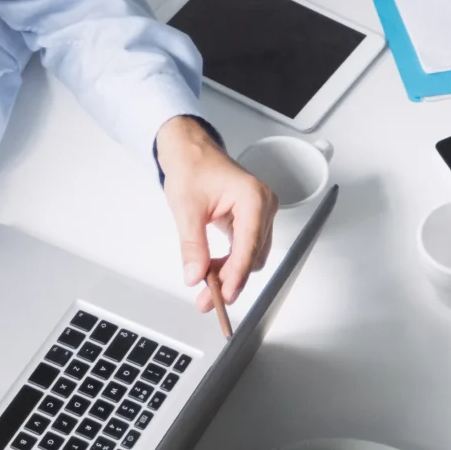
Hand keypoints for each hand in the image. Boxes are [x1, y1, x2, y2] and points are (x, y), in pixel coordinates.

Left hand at [157, 116, 275, 316]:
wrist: (190, 150)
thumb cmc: (192, 167)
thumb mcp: (186, 208)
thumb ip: (193, 245)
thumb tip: (195, 275)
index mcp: (252, 197)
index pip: (248, 246)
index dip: (236, 275)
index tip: (224, 295)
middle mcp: (264, 204)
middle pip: (253, 255)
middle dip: (231, 279)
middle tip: (207, 299)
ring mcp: (261, 212)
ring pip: (251, 256)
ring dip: (230, 273)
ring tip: (206, 287)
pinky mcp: (253, 219)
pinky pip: (246, 248)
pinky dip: (230, 262)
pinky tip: (213, 271)